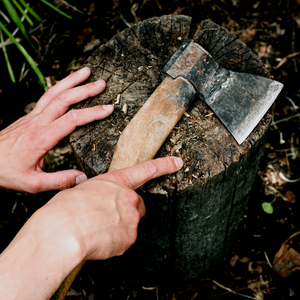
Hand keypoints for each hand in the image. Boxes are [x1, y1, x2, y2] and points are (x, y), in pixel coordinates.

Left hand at [0, 67, 112, 192]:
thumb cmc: (5, 171)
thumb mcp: (33, 184)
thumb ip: (60, 180)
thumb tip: (82, 177)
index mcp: (41, 138)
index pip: (72, 120)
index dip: (92, 113)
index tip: (107, 109)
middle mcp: (37, 123)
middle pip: (64, 99)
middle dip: (85, 89)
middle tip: (101, 83)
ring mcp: (31, 117)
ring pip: (53, 93)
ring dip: (71, 80)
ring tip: (86, 72)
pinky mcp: (28, 117)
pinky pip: (46, 97)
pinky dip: (59, 87)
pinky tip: (67, 85)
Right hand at [0, 157, 182, 299]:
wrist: (63, 232)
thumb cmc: (65, 209)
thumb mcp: (82, 190)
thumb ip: (99, 193)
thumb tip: (97, 199)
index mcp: (116, 181)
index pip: (146, 169)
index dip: (164, 165)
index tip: (177, 163)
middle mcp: (129, 198)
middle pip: (139, 204)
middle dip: (129, 209)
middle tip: (109, 216)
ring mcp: (131, 219)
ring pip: (131, 223)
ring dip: (120, 226)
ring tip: (98, 229)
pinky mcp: (129, 238)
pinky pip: (125, 240)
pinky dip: (116, 241)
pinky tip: (100, 240)